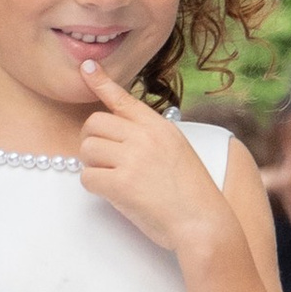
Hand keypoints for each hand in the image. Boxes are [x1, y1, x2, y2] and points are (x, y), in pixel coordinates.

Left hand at [75, 64, 240, 256]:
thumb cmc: (191, 194)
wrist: (204, 223)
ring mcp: (132, 159)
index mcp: (159, 127)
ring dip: (92, 165)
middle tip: (103, 159)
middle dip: (91, 141)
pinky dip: (95, 186)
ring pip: (87, 149)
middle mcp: (145, 137)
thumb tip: (118, 133)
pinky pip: (87, 177)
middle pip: (94, 124)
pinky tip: (113, 194)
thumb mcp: (177, 151)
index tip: (86, 68)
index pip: (123, 98)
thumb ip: (150, 137)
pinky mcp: (121, 183)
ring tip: (113, 178)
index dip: (101, 82)